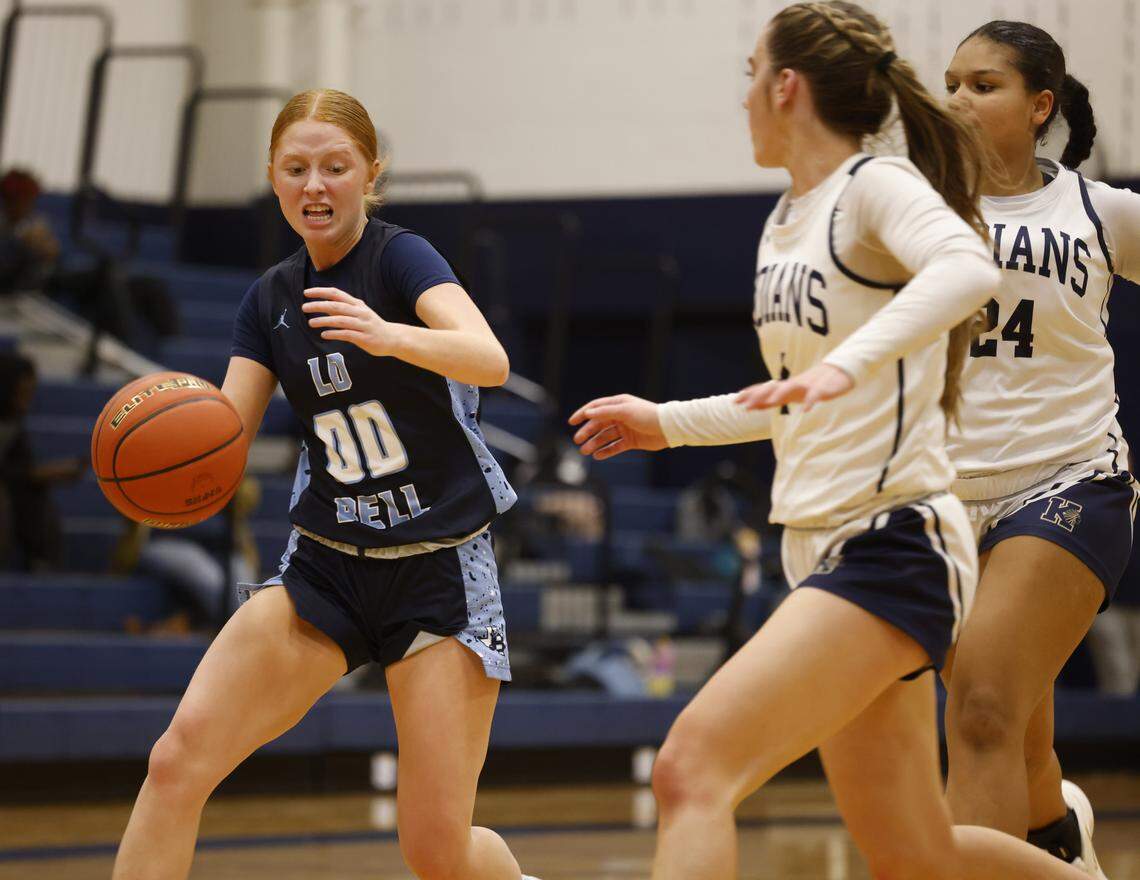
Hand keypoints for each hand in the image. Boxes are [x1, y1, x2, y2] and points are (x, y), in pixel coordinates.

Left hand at [302, 287, 398, 355]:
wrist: (393, 338)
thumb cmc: (372, 325)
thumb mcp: (358, 314)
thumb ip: (341, 310)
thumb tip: (323, 306)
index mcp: (357, 304)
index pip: (336, 294)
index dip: (321, 292)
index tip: (306, 293)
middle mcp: (360, 312)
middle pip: (336, 305)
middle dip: (319, 305)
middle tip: (304, 307)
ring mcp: (363, 325)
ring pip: (340, 320)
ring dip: (324, 320)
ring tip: (311, 323)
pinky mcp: (364, 338)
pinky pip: (347, 334)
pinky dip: (334, 334)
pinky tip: (324, 335)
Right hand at [568, 393, 666, 459]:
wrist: (668, 429)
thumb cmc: (647, 415)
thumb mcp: (624, 411)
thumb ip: (605, 412)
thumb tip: (587, 413)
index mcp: (618, 404)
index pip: (596, 408)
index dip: (582, 414)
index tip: (571, 422)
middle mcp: (620, 416)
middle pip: (599, 424)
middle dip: (587, 432)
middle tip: (578, 441)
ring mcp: (625, 429)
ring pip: (605, 437)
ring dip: (594, 443)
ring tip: (585, 451)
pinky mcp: (631, 441)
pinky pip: (615, 447)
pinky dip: (606, 451)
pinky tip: (597, 456)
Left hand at [734, 363, 853, 412]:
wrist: (839, 370)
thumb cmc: (813, 384)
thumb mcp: (792, 393)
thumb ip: (774, 399)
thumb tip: (753, 405)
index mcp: (786, 387)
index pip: (765, 389)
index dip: (750, 394)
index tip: (735, 401)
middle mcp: (794, 385)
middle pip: (774, 388)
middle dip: (759, 396)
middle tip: (746, 406)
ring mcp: (808, 385)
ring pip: (792, 387)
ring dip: (780, 394)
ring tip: (771, 403)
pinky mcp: (823, 388)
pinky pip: (816, 394)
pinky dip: (811, 400)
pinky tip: (806, 409)